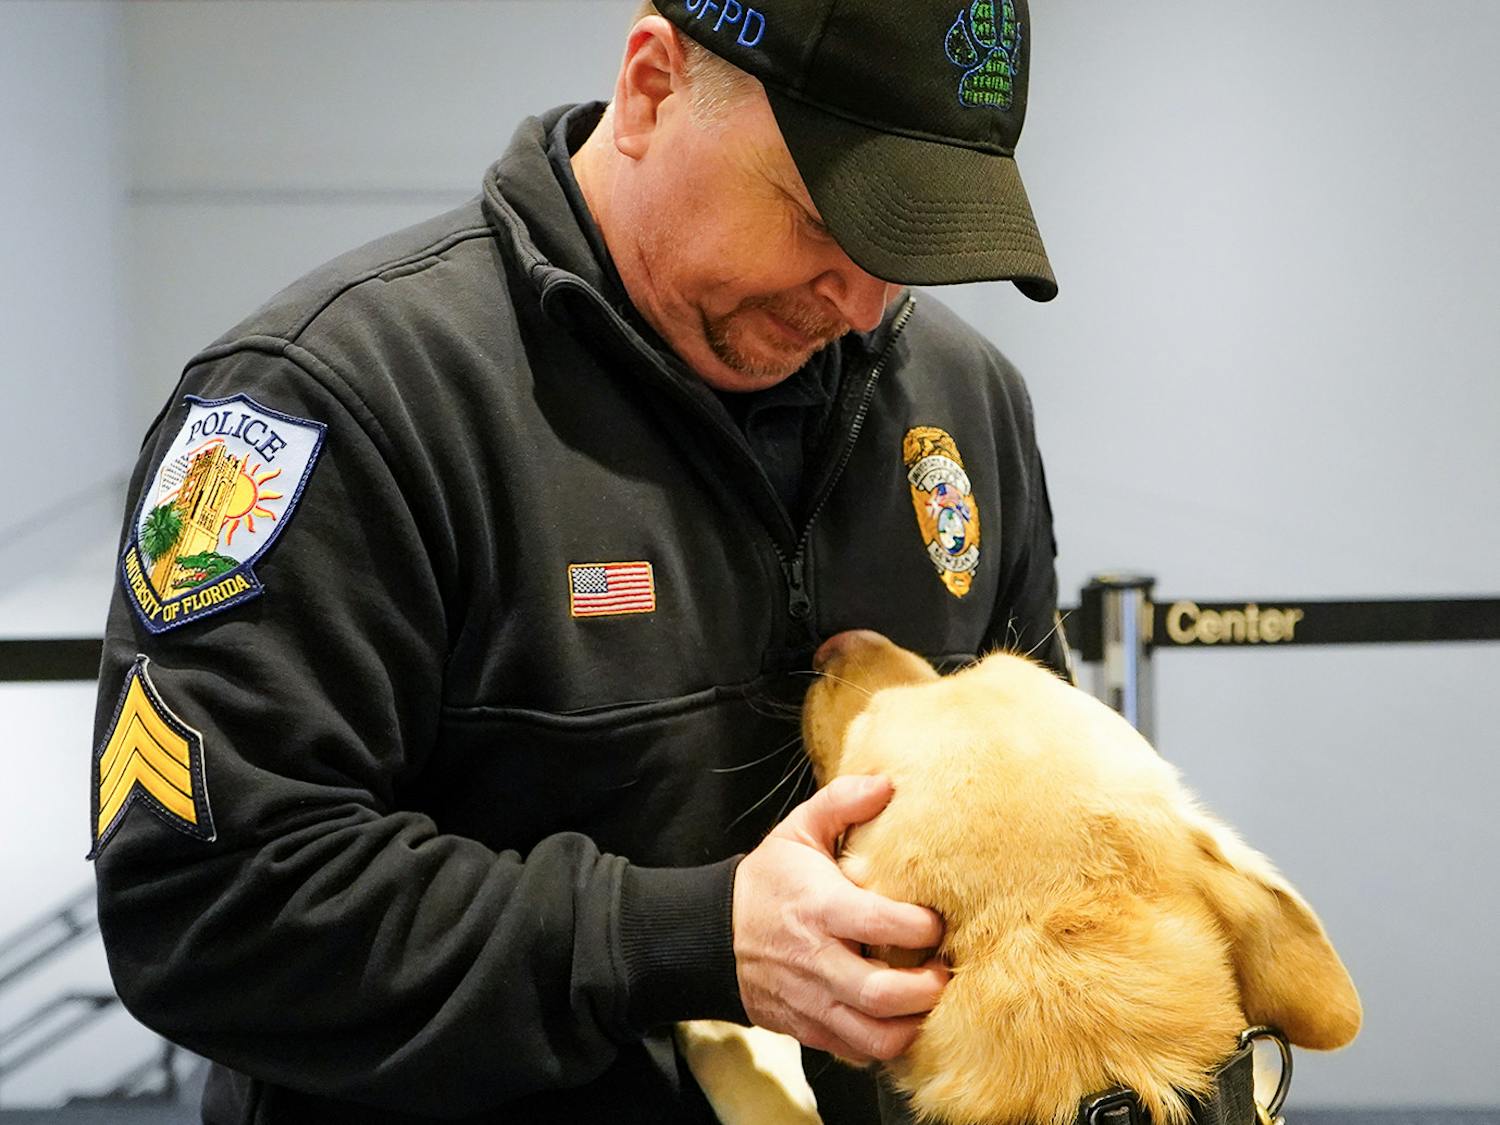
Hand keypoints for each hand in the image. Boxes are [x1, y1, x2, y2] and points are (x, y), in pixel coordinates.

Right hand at [731, 774, 947, 1061]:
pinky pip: (858, 1052)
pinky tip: (899, 1018)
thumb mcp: (797, 832)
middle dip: (928, 988)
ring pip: (875, 1037)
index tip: (936, 920)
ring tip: (927, 999)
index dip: (920, 926)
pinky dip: (886, 1043)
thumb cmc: (767, 882)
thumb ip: (841, 804)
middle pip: (884, 994)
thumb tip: (887, 783)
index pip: (881, 925)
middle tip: (945, 968)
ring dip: (912, 1025)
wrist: (714, 936)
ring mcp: (813, 1003)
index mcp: (819, 909)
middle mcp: (817, 962)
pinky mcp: (810, 1030)